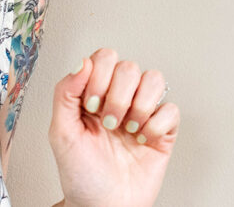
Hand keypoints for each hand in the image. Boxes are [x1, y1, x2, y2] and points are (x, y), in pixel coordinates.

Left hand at [49, 48, 178, 206]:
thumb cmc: (81, 175)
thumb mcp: (61, 134)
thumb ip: (65, 93)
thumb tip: (82, 62)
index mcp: (94, 94)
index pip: (105, 58)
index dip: (100, 76)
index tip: (91, 104)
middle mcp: (120, 98)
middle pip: (130, 67)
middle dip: (118, 97)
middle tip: (109, 123)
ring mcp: (143, 112)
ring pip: (155, 79)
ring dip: (140, 106)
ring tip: (129, 129)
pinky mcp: (164, 129)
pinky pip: (172, 109)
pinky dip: (157, 125)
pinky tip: (143, 139)